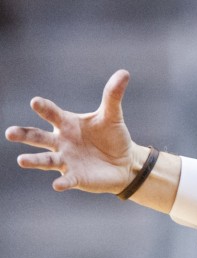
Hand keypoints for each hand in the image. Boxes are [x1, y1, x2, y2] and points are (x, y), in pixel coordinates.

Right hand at [5, 70, 139, 192]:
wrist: (124, 162)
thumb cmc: (112, 137)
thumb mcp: (113, 116)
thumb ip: (113, 96)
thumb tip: (124, 73)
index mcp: (67, 124)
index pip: (52, 114)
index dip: (44, 108)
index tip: (35, 102)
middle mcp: (61, 142)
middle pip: (39, 137)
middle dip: (25, 135)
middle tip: (10, 132)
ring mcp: (66, 160)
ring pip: (46, 160)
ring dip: (34, 160)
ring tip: (21, 160)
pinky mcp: (75, 177)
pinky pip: (67, 179)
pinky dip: (62, 182)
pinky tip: (57, 185)